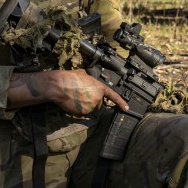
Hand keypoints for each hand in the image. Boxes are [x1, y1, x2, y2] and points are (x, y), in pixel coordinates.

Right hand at [8, 69, 128, 114]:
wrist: (60, 86)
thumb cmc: (71, 78)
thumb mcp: (84, 74)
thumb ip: (90, 79)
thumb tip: (87, 78)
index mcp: (100, 87)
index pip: (113, 96)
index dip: (121, 103)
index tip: (126, 108)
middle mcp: (98, 98)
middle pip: (98, 102)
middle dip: (92, 100)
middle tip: (81, 94)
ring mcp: (91, 106)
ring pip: (90, 108)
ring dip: (85, 105)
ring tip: (75, 96)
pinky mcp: (83, 112)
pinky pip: (82, 112)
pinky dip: (78, 109)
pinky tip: (73, 102)